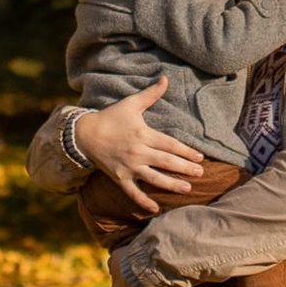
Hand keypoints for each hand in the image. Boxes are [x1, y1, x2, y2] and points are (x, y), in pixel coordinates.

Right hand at [70, 83, 208, 213]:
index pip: (170, 145)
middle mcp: (138, 152)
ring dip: (172, 185)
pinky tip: (155, 209)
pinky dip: (144, 201)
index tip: (200, 157)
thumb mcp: (131, 104)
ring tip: (188, 189)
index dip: (186, 151)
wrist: (84, 134)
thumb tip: (165, 78)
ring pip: (155, 178)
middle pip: (167, 162)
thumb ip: (150, 94)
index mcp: (143, 134)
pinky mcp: (119, 178)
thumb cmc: (110, 117)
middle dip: (185, 168)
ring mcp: (128, 167)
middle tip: (201, 174)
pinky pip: (133, 192)